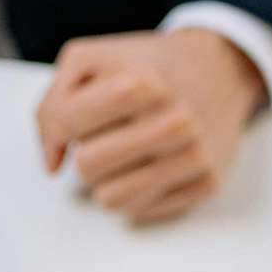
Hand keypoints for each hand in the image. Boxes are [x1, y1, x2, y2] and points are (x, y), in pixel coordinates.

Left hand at [37, 28, 266, 222]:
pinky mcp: (207, 182)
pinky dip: (138, 191)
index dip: (59, 127)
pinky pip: (142, 211)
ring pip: (111, 200)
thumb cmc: (145, 66)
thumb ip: (53, 107)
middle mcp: (175, 122)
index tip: (73, 121)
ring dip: (108, 180)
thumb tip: (52, 163)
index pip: (67, 125)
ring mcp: (194, 155)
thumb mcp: (89, 61)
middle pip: (87, 167)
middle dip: (87, 154)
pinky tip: (153, 163)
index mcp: (141, 85)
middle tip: (107, 136)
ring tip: (127, 152)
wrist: (219, 67)